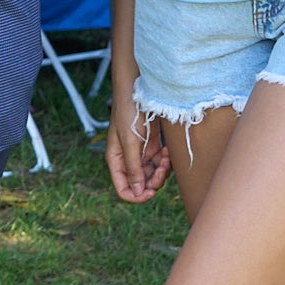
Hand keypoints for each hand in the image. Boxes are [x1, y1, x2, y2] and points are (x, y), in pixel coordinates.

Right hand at [105, 84, 170, 203]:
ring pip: (152, 175)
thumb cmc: (129, 112)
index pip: (124, 190)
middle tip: (162, 168)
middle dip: (153, 181)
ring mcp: (141, 153)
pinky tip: (167, 150)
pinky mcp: (152, 146)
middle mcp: (128, 160)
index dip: (137, 195)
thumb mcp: (130, 141)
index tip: (151, 191)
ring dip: (161, 170)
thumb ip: (133, 167)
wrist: (139, 89)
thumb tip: (136, 192)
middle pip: (141, 185)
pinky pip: (160, 163)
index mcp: (117, 161)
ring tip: (165, 156)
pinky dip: (165, 161)